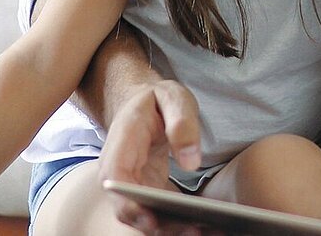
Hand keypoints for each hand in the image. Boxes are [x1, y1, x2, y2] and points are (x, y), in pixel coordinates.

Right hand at [97, 80, 202, 232]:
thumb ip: (183, 125)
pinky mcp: (146, 191)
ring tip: (203, 231)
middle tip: (192, 231)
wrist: (144, 102)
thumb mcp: (173, 98)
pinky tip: (204, 226)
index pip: (116, 180)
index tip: (151, 221)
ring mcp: (132, 184)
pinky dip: (177, 223)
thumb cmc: (157, 100)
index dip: (129, 203)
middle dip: (157, 225)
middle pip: (129, 207)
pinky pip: (158, 213)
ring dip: (169, 229)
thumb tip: (191, 163)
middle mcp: (119, 170)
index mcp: (121, 144)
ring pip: (144, 215)